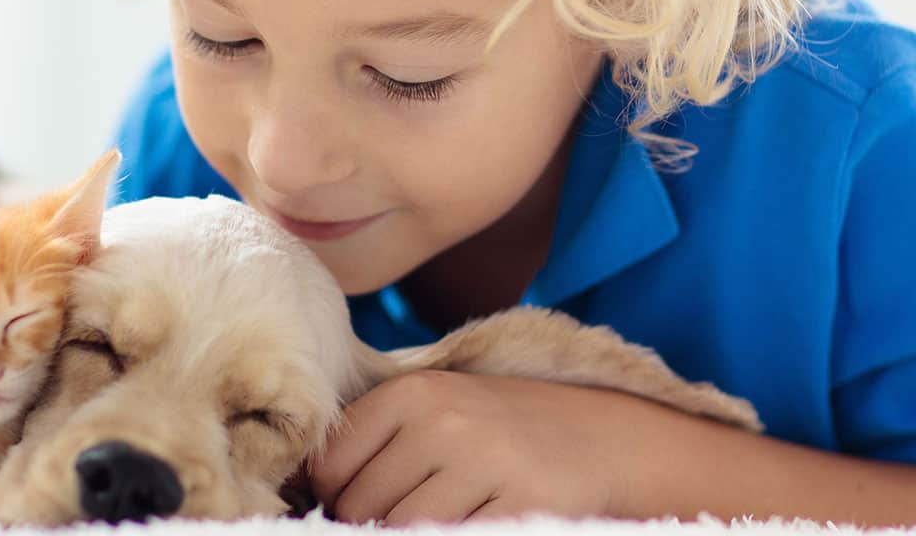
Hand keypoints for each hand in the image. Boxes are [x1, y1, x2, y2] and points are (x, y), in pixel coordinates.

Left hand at [308, 370, 653, 524]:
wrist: (607, 438)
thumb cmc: (504, 431)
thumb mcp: (439, 411)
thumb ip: (377, 442)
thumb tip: (308, 493)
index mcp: (412, 394)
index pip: (331, 468)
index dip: (339, 500)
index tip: (363, 505)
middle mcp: (442, 422)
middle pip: (363, 507)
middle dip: (375, 525)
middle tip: (412, 514)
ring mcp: (484, 463)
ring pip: (404, 529)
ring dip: (415, 533)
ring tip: (447, 515)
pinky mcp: (521, 504)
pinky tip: (478, 523)